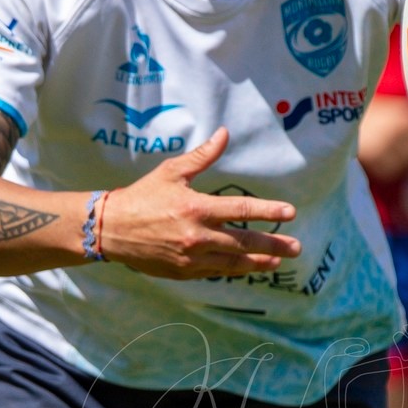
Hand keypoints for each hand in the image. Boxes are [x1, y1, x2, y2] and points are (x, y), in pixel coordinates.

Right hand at [100, 128, 300, 278]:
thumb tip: (224, 134)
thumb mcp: (171, 172)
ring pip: (234, 263)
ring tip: (278, 262)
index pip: (242, 211)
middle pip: (245, 243)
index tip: (291, 212)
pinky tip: (248, 267)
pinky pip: (216, 273)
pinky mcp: (184, 273)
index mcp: (197, 208)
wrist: (111, 230)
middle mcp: (198, 236)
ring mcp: (192, 258)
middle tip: (297, 248)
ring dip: (260, 263)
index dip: (269, 211)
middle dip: (274, 245)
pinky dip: (235, 270)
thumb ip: (202, 156)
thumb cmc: (142, 197)